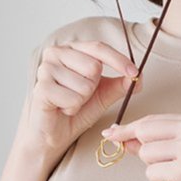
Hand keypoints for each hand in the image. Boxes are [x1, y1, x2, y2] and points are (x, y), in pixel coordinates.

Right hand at [22, 40, 142, 160]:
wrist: (54, 133)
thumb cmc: (76, 109)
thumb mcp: (104, 95)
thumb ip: (120, 84)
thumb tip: (139, 77)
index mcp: (71, 49)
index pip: (99, 47)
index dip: (119, 60)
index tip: (134, 73)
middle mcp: (55, 53)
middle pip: (93, 66)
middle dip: (93, 87)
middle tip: (80, 95)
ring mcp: (45, 69)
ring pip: (85, 84)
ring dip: (82, 100)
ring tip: (69, 102)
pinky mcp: (41, 87)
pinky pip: (73, 98)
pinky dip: (72, 108)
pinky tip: (61, 108)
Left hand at [101, 112, 180, 180]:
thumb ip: (154, 143)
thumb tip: (121, 136)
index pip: (152, 120)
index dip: (128, 129)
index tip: (109, 133)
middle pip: (144, 132)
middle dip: (144, 152)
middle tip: (166, 169)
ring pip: (145, 154)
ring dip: (156, 171)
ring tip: (180, 180)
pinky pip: (151, 173)